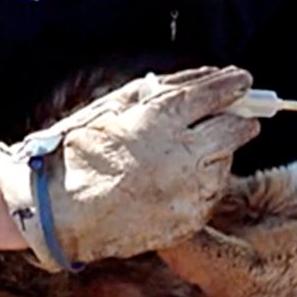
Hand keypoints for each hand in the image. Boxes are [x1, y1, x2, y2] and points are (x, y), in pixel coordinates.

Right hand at [0, 66, 258, 270]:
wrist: (54, 210)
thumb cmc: (79, 149)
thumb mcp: (117, 104)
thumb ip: (164, 88)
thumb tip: (207, 76)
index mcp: (161, 118)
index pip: (215, 93)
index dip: (234, 84)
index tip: (242, 80)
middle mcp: (181, 153)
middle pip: (235, 129)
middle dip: (241, 119)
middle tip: (240, 115)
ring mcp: (187, 190)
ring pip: (226, 162)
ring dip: (221, 151)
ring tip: (195, 150)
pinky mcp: (187, 220)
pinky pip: (212, 194)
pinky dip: (207, 182)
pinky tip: (185, 178)